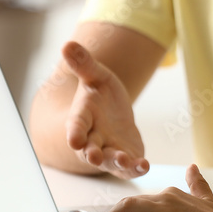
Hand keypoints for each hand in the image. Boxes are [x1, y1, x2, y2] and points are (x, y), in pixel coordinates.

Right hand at [62, 41, 150, 179]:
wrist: (114, 111)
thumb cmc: (101, 94)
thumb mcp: (96, 76)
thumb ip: (84, 64)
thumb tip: (67, 44)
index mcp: (83, 116)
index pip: (76, 125)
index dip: (74, 132)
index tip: (73, 140)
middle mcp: (93, 137)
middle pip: (89, 149)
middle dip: (92, 154)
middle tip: (93, 157)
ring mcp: (110, 150)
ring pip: (110, 160)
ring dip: (116, 162)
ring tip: (124, 160)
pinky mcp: (126, 157)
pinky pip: (130, 166)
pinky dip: (136, 167)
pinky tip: (145, 166)